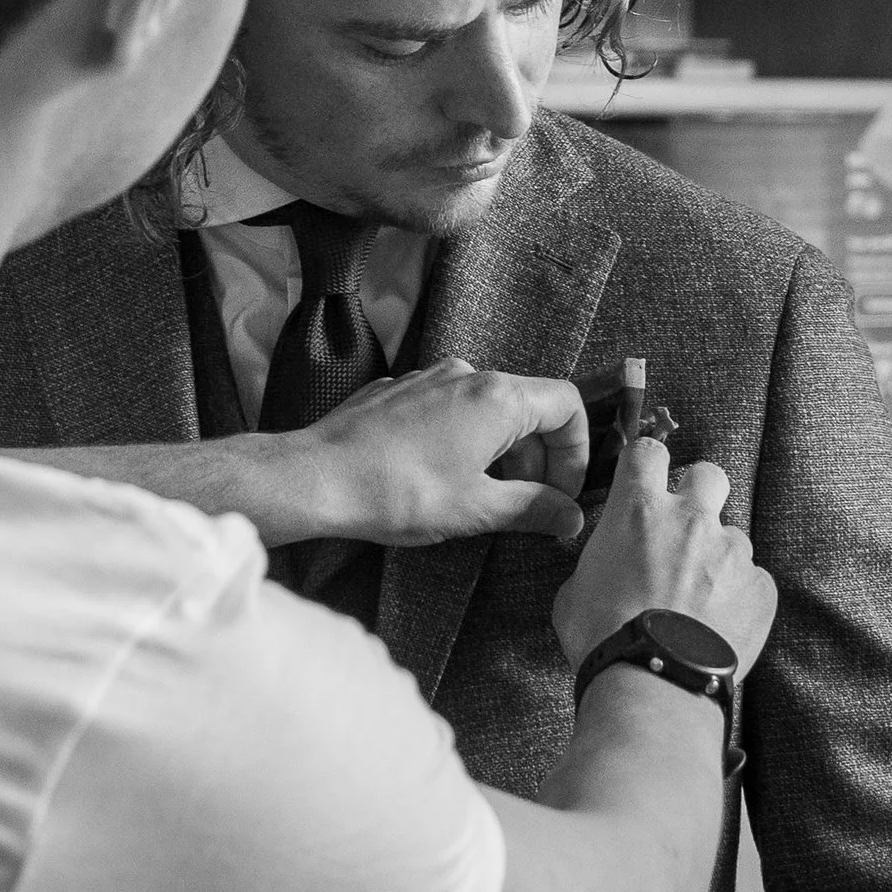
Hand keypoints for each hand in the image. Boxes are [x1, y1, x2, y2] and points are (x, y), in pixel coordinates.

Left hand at [294, 358, 590, 544]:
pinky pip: (450, 408)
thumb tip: (570, 516)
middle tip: (526, 506)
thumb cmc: (396, 493)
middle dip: (538, 459)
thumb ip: (534, 509)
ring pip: (489, 409)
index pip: (568, 406)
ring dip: (500, 451)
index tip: (562, 493)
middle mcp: (469, 375)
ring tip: (480, 496)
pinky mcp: (400, 390)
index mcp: (499, 398)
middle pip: (530, 408)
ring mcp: (430, 378)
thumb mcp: (477, 509)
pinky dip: (463, 440)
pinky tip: (438, 477)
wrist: (314, 478)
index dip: (576, 453)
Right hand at [552, 437, 777, 679]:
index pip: (647, 452)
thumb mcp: (574, 592)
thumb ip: (598, 562)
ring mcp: (731, 551)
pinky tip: (718, 626)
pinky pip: (753, 580)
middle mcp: (691, 519)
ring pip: (731, 537)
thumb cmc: (603, 638)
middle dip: (699, 493)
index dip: (647, 462)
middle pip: (708, 474)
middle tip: (684, 528)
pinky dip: (739, 597)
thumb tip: (606, 565)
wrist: (653, 681)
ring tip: (698, 601)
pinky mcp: (760, 586)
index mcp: (639, 510)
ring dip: (717, 559)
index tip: (645, 478)